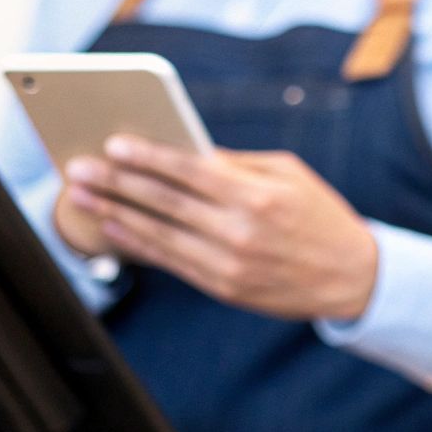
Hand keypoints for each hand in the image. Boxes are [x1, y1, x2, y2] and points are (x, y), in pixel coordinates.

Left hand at [64, 135, 379, 321]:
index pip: (192, 171)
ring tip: (81, 195)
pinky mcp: (226, 288)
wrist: (352, 277)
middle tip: (79, 167)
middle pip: (166, 202)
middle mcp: (242, 231)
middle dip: (118, 182)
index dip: (149, 156)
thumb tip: (185, 152)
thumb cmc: (319, 215)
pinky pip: (171, 263)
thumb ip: (237, 163)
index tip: (114, 143)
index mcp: (260, 195)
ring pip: (160, 234)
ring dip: (115, 212)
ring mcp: (231, 263)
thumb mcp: (289, 175)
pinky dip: (138, 243)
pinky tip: (112, 226)